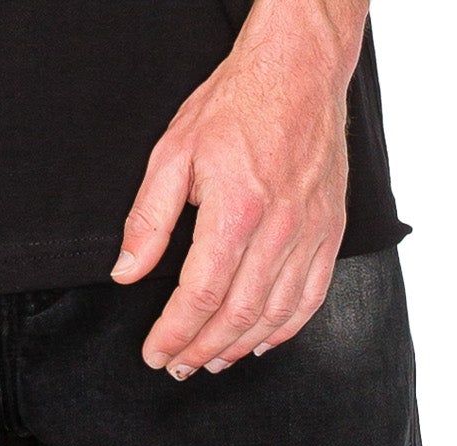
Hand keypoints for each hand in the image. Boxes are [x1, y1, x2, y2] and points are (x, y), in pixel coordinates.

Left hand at [111, 0, 368, 375]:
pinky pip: (310, 298)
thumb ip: (149, 219)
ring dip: (238, 348)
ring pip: (273, 316)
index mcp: (236, 209)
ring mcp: (310, 233)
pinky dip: (283, 330)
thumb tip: (127, 272)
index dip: (174, 333)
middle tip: (177, 366)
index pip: (200, 295)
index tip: (155, 352)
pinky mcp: (329, 232)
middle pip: (236, 316)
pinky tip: (259, 342)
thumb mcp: (174, 152)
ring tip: (210, 361)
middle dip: (200, 349)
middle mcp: (279, 228)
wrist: (300, 70)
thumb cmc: (237, 104)